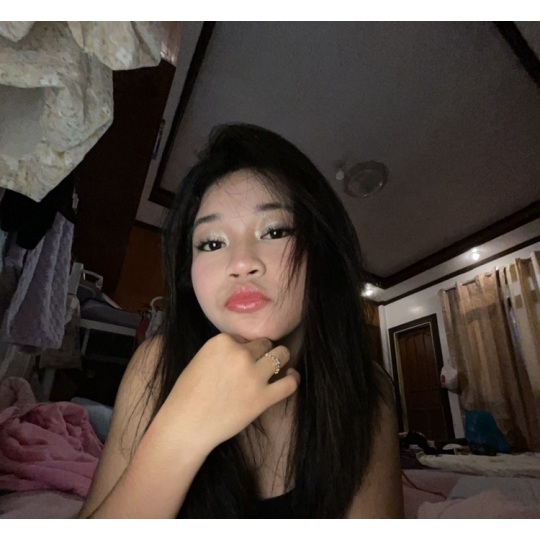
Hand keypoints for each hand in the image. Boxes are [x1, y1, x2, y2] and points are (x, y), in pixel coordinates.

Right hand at [153, 334, 299, 454]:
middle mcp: (240, 354)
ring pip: (281, 355)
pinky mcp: (263, 398)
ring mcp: (253, 375)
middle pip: (264, 343)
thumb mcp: (201, 359)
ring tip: (277, 366)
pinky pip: (289, 383)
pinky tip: (291, 376)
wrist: (186, 425)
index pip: (243, 337)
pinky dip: (293, 378)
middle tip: (257, 364)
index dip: (242, 348)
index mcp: (221, 341)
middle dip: (262, 352)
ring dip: (280, 359)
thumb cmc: (187, 395)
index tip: (237, 360)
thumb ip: (223, 351)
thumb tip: (244, 349)